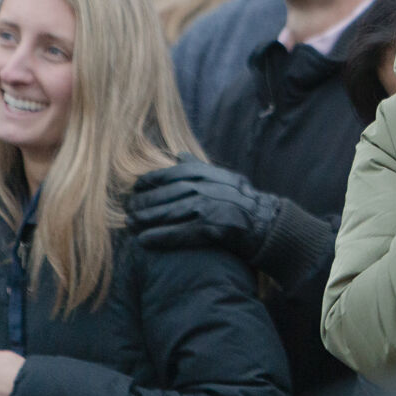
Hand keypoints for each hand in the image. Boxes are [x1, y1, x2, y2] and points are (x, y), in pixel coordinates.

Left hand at [126, 158, 279, 259]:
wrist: (267, 224)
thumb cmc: (243, 202)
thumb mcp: (225, 178)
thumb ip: (200, 167)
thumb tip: (179, 154)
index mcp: (211, 174)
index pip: (175, 173)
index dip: (153, 180)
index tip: (136, 187)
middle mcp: (210, 187)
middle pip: (169, 193)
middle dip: (146, 202)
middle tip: (128, 210)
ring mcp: (211, 206)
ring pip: (171, 211)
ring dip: (148, 219)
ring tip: (130, 225)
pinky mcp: (213, 227)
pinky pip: (181, 232)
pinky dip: (161, 236)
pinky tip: (145, 241)